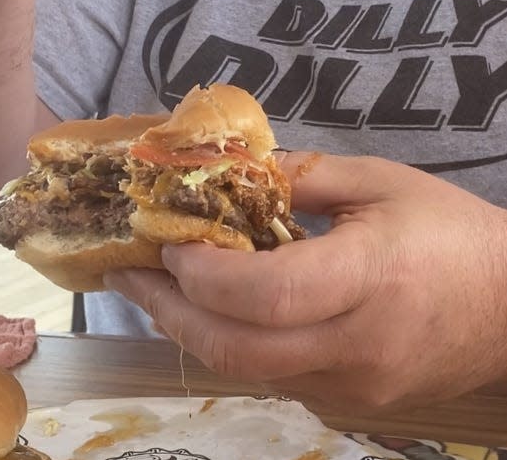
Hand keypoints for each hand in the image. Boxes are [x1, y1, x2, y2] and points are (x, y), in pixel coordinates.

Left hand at [104, 152, 506, 412]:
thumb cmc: (449, 231)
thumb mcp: (382, 182)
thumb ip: (303, 177)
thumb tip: (233, 175)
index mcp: (371, 277)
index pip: (265, 293)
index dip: (203, 273)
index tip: (167, 243)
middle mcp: (356, 346)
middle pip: (237, 349)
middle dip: (170, 312)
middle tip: (129, 277)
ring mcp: (350, 385)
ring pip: (247, 370)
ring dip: (192, 330)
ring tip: (159, 293)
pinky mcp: (348, 404)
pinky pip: (273, 376)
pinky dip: (234, 344)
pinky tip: (217, 314)